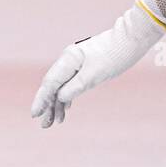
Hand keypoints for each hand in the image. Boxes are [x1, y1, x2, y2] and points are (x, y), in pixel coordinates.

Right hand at [30, 0, 165, 127]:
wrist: (130, 41)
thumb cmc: (114, 56)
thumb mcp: (95, 74)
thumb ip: (76, 86)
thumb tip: (59, 98)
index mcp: (68, 59)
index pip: (50, 83)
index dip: (42, 100)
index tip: (35, 114)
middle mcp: (68, 60)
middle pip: (53, 86)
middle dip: (48, 106)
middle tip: (44, 125)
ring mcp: (75, 64)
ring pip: (62, 86)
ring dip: (57, 104)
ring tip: (55, 122)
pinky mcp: (84, 67)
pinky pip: (71, 84)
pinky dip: (68, 97)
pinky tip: (65, 109)